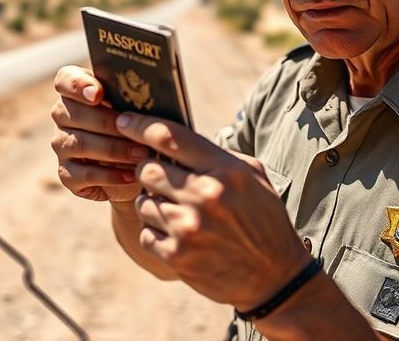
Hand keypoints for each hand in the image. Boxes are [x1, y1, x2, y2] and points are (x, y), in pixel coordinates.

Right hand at [50, 66, 151, 202]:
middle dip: (108, 123)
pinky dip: (111, 175)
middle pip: (74, 113)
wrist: (135, 166)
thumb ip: (135, 97)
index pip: (65, 79)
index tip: (97, 94)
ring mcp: (62, 145)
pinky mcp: (67, 174)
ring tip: (142, 153)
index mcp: (77, 91)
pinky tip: (131, 174)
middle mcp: (63, 116)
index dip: (77, 85)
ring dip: (114, 149)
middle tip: (135, 130)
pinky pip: (85, 174)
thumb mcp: (139, 109)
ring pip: (80, 144)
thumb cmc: (138, 127)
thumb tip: (149, 93)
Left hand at [115, 112, 310, 309]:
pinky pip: (145, 233)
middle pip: (147, 169)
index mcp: (225, 170)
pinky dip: (155, 232)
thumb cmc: (265, 220)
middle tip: (159, 177)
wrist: (275, 277)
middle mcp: (204, 195)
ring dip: (152, 203)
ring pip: (142, 201)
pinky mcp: (177, 256)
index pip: (170, 137)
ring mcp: (188, 227)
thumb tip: (181, 140)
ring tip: (176, 212)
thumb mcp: (253, 176)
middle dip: (148, 170)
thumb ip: (219, 155)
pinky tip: (176, 235)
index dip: (139, 124)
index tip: (123, 120)